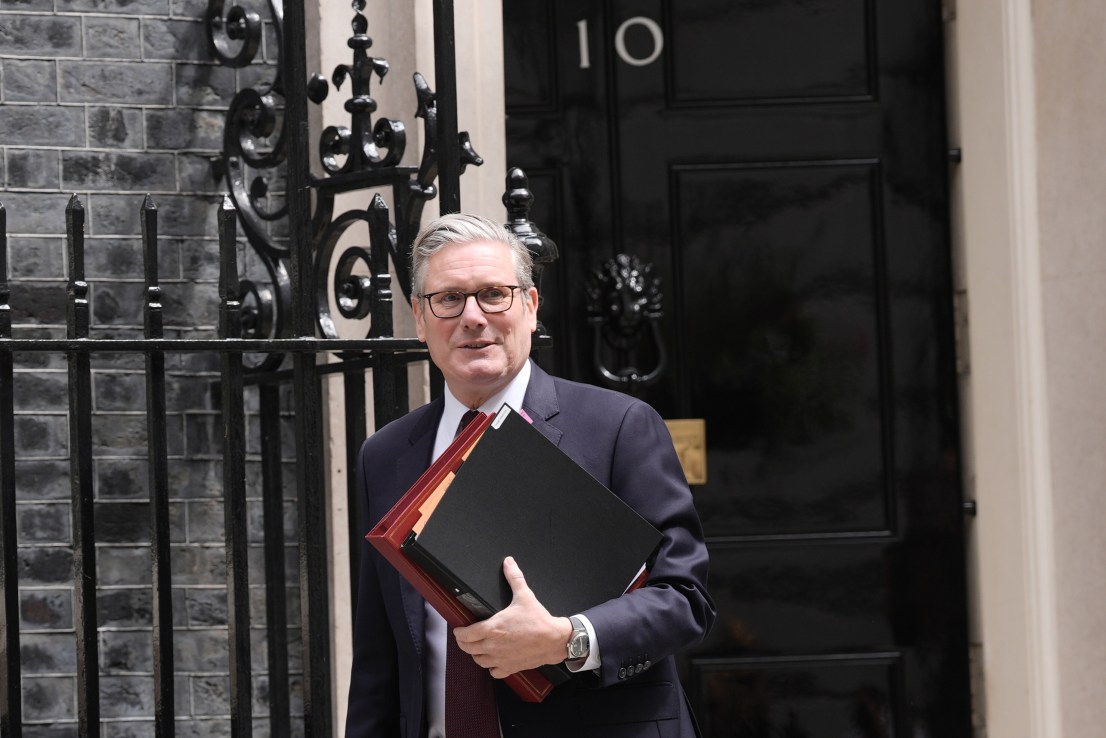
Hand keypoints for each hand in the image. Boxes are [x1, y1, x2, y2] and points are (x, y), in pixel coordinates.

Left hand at [452, 556, 572, 678]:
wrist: (554, 639)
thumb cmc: (538, 620)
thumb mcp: (524, 595)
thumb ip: (514, 578)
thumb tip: (508, 563)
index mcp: (492, 629)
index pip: (465, 635)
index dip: (459, 632)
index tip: (458, 629)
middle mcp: (492, 646)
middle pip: (468, 649)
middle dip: (464, 642)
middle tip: (465, 637)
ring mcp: (500, 658)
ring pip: (479, 661)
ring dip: (476, 654)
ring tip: (478, 647)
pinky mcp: (510, 667)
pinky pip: (493, 672)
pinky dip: (491, 667)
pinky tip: (494, 660)